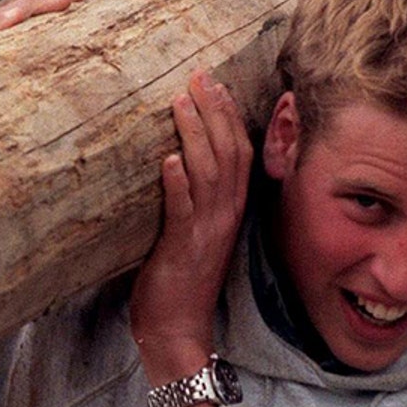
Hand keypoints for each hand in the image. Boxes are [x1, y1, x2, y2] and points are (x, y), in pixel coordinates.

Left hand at [131, 70, 251, 406]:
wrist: (178, 330)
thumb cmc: (178, 281)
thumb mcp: (191, 231)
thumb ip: (188, 198)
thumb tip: (170, 158)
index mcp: (229, 209)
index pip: (238, 152)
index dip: (227, 114)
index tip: (212, 82)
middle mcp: (224, 215)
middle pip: (228, 152)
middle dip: (214, 111)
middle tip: (198, 77)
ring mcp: (206, 231)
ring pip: (209, 174)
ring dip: (195, 135)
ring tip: (180, 102)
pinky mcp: (183, 250)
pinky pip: (184, 212)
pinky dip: (178, 185)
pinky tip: (169, 160)